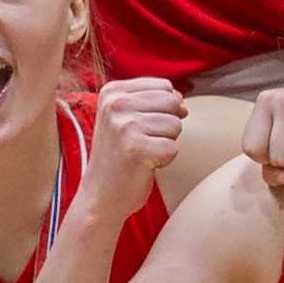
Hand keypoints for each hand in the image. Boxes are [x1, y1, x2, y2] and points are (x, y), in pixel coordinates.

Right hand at [84, 74, 183, 211]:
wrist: (100, 196)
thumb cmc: (120, 156)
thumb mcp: (126, 117)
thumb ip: (154, 101)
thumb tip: (183, 105)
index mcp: (112, 91)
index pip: (164, 86)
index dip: (164, 109)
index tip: (140, 127)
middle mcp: (115, 103)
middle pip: (173, 102)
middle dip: (167, 125)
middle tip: (143, 142)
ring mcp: (123, 125)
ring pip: (175, 125)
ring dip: (165, 143)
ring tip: (142, 153)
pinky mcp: (135, 148)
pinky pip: (173, 148)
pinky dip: (164, 160)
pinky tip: (143, 165)